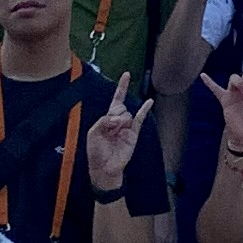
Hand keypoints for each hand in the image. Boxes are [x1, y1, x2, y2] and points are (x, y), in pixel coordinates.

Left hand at [86, 75, 142, 191]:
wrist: (105, 168)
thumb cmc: (96, 152)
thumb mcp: (93, 134)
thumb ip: (104, 121)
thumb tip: (120, 118)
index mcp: (107, 119)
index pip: (116, 100)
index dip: (121, 87)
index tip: (126, 74)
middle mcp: (118, 120)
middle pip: (120, 107)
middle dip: (115, 114)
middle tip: (111, 127)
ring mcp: (127, 127)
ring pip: (126, 114)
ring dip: (120, 121)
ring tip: (116, 134)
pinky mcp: (133, 134)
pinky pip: (139, 119)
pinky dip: (144, 110)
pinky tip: (149, 102)